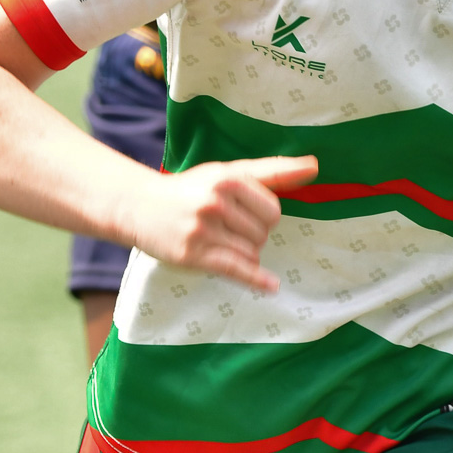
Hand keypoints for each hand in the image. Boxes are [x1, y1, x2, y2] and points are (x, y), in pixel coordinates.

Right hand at [127, 155, 317, 290]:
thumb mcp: (227, 173)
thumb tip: (314, 167)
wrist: (139, 205)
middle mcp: (216, 201)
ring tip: (218, 240)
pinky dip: (256, 279)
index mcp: (227, 177)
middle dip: (252, 234)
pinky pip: (235, 269)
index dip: (266, 216)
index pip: (272, 209)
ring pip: (251, 252)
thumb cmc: (191, 188)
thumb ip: (271, 171)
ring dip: (243, 252)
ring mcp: (204, 229)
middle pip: (263, 233)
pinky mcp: (193, 254)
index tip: (253, 215)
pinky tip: (271, 285)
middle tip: (225, 227)